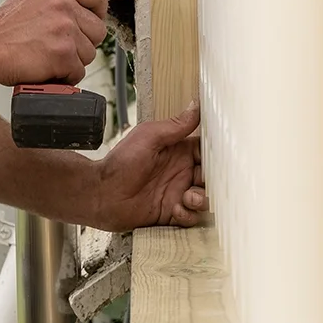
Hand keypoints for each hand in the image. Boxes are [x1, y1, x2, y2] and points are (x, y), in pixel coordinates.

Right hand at [0, 0, 108, 84]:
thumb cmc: (2, 30)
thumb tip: (72, 7)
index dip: (99, 10)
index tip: (95, 18)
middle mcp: (64, 6)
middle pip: (98, 29)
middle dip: (84, 42)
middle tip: (66, 46)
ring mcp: (66, 30)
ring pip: (89, 53)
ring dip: (74, 61)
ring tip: (52, 58)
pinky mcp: (64, 54)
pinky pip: (78, 71)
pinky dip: (66, 76)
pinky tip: (50, 70)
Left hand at [85, 104, 208, 230]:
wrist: (102, 194)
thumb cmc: (120, 163)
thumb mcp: (149, 137)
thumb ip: (175, 125)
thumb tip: (196, 105)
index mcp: (177, 152)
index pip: (205, 151)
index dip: (215, 155)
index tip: (220, 157)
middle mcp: (180, 173)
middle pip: (210, 177)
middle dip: (211, 180)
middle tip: (202, 180)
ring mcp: (176, 193)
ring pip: (204, 198)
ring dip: (201, 199)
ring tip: (188, 197)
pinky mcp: (171, 213)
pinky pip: (191, 217)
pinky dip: (187, 214)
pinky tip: (175, 209)